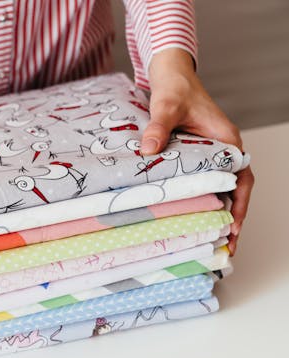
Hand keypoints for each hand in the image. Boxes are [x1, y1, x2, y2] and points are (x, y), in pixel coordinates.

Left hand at [142, 48, 253, 253]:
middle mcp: (223, 150)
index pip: (241, 179)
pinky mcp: (196, 157)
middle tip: (223, 248)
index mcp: (226, 141)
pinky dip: (199, 200)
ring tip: (208, 241)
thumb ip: (158, 127)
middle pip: (233, 191)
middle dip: (230, 219)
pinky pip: (201, 182)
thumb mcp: (166, 107)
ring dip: (215, 214)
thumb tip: (148, 149)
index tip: (234, 227)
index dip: (239, 205)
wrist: (171, 77)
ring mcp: (210, 155)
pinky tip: (189, 218)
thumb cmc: (176, 90)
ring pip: (218, 189)